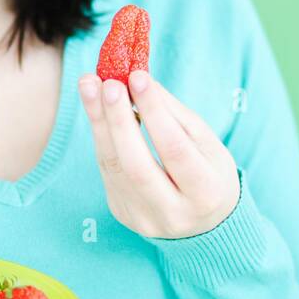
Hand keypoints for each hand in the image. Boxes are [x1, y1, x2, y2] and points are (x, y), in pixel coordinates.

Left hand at [78, 68, 240, 239]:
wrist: (204, 222)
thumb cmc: (208, 171)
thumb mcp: (206, 142)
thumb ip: (172, 113)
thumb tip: (138, 79)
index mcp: (206, 194)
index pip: (175, 150)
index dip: (154, 112)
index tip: (137, 77)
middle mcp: (173, 214)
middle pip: (136, 165)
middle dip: (119, 120)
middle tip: (108, 82)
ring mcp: (143, 218)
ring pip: (114, 167)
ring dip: (99, 123)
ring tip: (90, 86)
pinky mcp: (122, 213)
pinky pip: (107, 171)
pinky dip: (101, 137)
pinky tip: (97, 110)